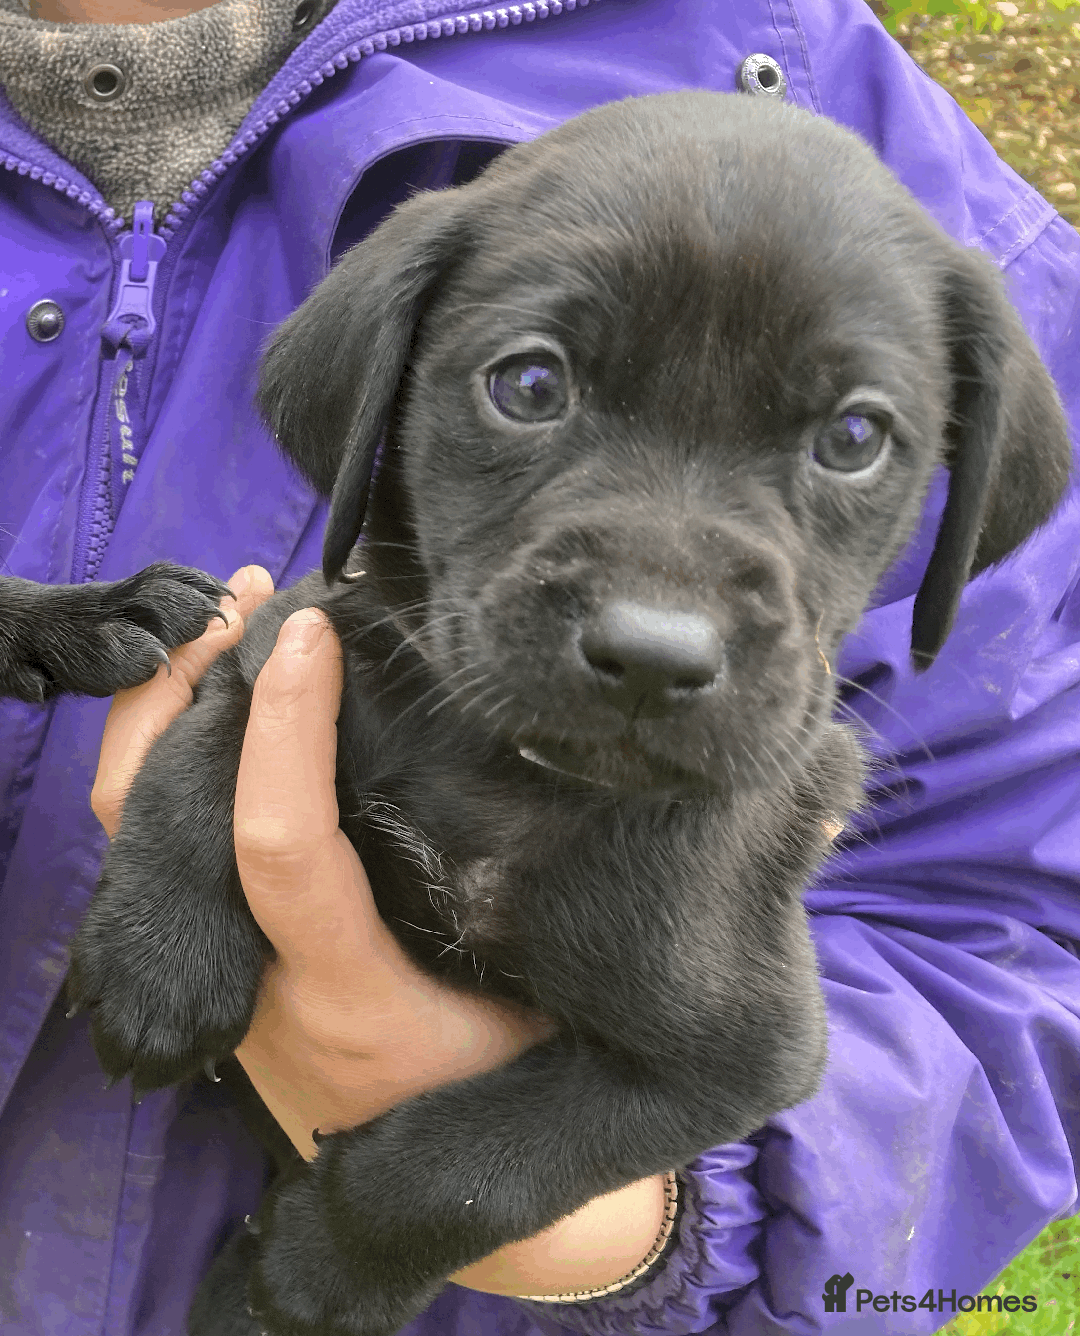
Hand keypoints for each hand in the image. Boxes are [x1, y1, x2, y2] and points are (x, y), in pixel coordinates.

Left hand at [91, 567, 664, 1297]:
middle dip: (195, 700)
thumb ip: (671, 911)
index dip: (286, 736)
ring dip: (177, 715)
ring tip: (237, 621)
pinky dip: (194, 761)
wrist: (460, 1202)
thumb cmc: (539, 1089)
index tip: (318, 634)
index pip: (282, 853)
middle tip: (257, 600)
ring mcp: (237, 975)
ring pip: (146, 831)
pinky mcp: (235, 963)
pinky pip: (175, 851)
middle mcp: (270, 986)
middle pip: (163, 827)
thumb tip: (824, 802)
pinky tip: (243, 704)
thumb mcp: (595, 1012)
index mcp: (354, 998)